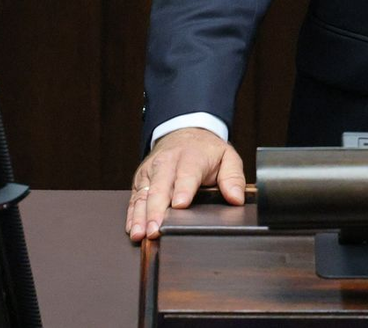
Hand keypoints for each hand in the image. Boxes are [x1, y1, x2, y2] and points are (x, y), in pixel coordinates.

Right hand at [125, 127, 245, 242]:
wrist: (184, 133)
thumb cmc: (205, 151)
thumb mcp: (227, 157)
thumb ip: (233, 177)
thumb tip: (236, 198)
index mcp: (192, 156)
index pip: (187, 174)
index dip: (183, 189)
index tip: (180, 205)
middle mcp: (168, 162)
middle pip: (160, 186)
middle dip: (157, 209)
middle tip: (156, 230)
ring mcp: (152, 171)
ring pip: (144, 193)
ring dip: (140, 214)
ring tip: (140, 234)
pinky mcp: (141, 179)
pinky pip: (134, 197)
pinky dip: (131, 213)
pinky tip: (132, 228)